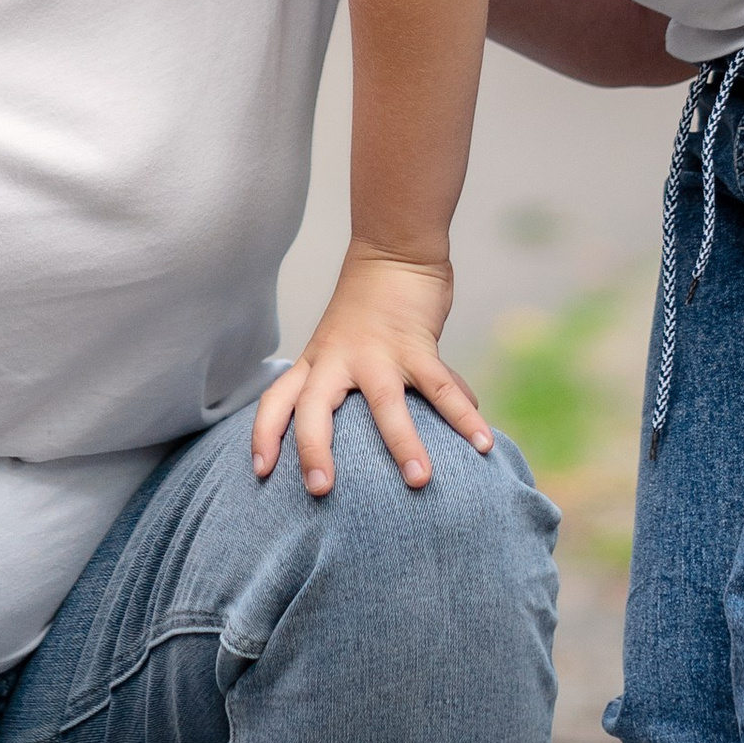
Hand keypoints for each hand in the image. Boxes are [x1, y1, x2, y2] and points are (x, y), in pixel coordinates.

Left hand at [250, 245, 494, 496]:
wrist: (392, 252)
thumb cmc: (367, 308)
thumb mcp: (343, 347)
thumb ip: (357, 391)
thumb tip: (377, 433)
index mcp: (316, 361)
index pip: (277, 399)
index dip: (264, 434)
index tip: (259, 470)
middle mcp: (339, 359)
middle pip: (314, 407)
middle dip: (313, 449)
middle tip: (319, 490)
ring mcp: (378, 352)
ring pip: (384, 402)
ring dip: (403, 443)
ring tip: (420, 481)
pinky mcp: (416, 344)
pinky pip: (441, 387)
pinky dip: (465, 416)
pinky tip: (484, 444)